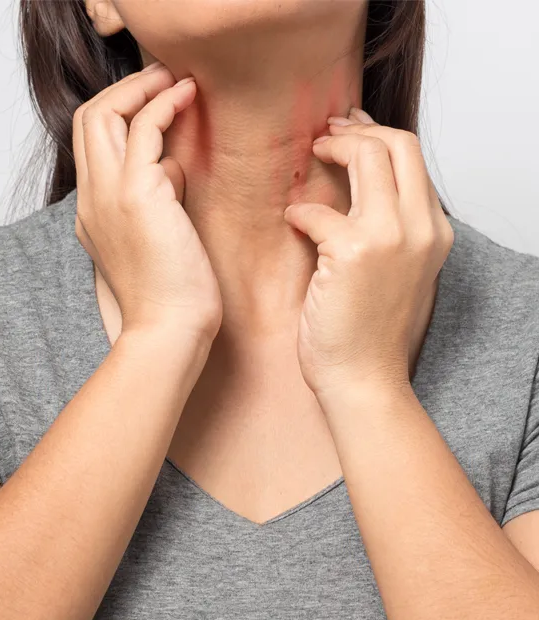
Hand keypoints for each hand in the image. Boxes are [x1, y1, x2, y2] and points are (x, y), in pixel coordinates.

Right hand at [72, 64, 221, 344]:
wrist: (169, 331)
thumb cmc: (173, 299)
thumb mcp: (159, 239)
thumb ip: (157, 200)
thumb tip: (172, 168)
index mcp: (93, 215)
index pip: (91, 146)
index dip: (119, 116)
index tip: (154, 106)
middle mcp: (92, 200)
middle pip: (88, 120)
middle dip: (124, 91)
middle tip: (162, 80)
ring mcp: (108, 195)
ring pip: (104, 113)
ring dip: (141, 88)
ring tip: (176, 81)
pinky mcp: (137, 194)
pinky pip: (144, 127)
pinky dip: (164, 103)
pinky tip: (188, 97)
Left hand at [284, 107, 453, 397]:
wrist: (365, 380)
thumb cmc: (371, 334)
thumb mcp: (399, 274)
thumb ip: (392, 231)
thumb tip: (363, 190)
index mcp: (435, 233)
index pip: (415, 159)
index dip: (380, 136)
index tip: (352, 132)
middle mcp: (421, 229)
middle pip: (398, 144)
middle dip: (357, 130)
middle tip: (327, 134)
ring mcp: (391, 237)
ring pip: (368, 156)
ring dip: (334, 148)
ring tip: (311, 155)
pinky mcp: (353, 252)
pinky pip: (319, 211)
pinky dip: (300, 213)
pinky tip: (293, 223)